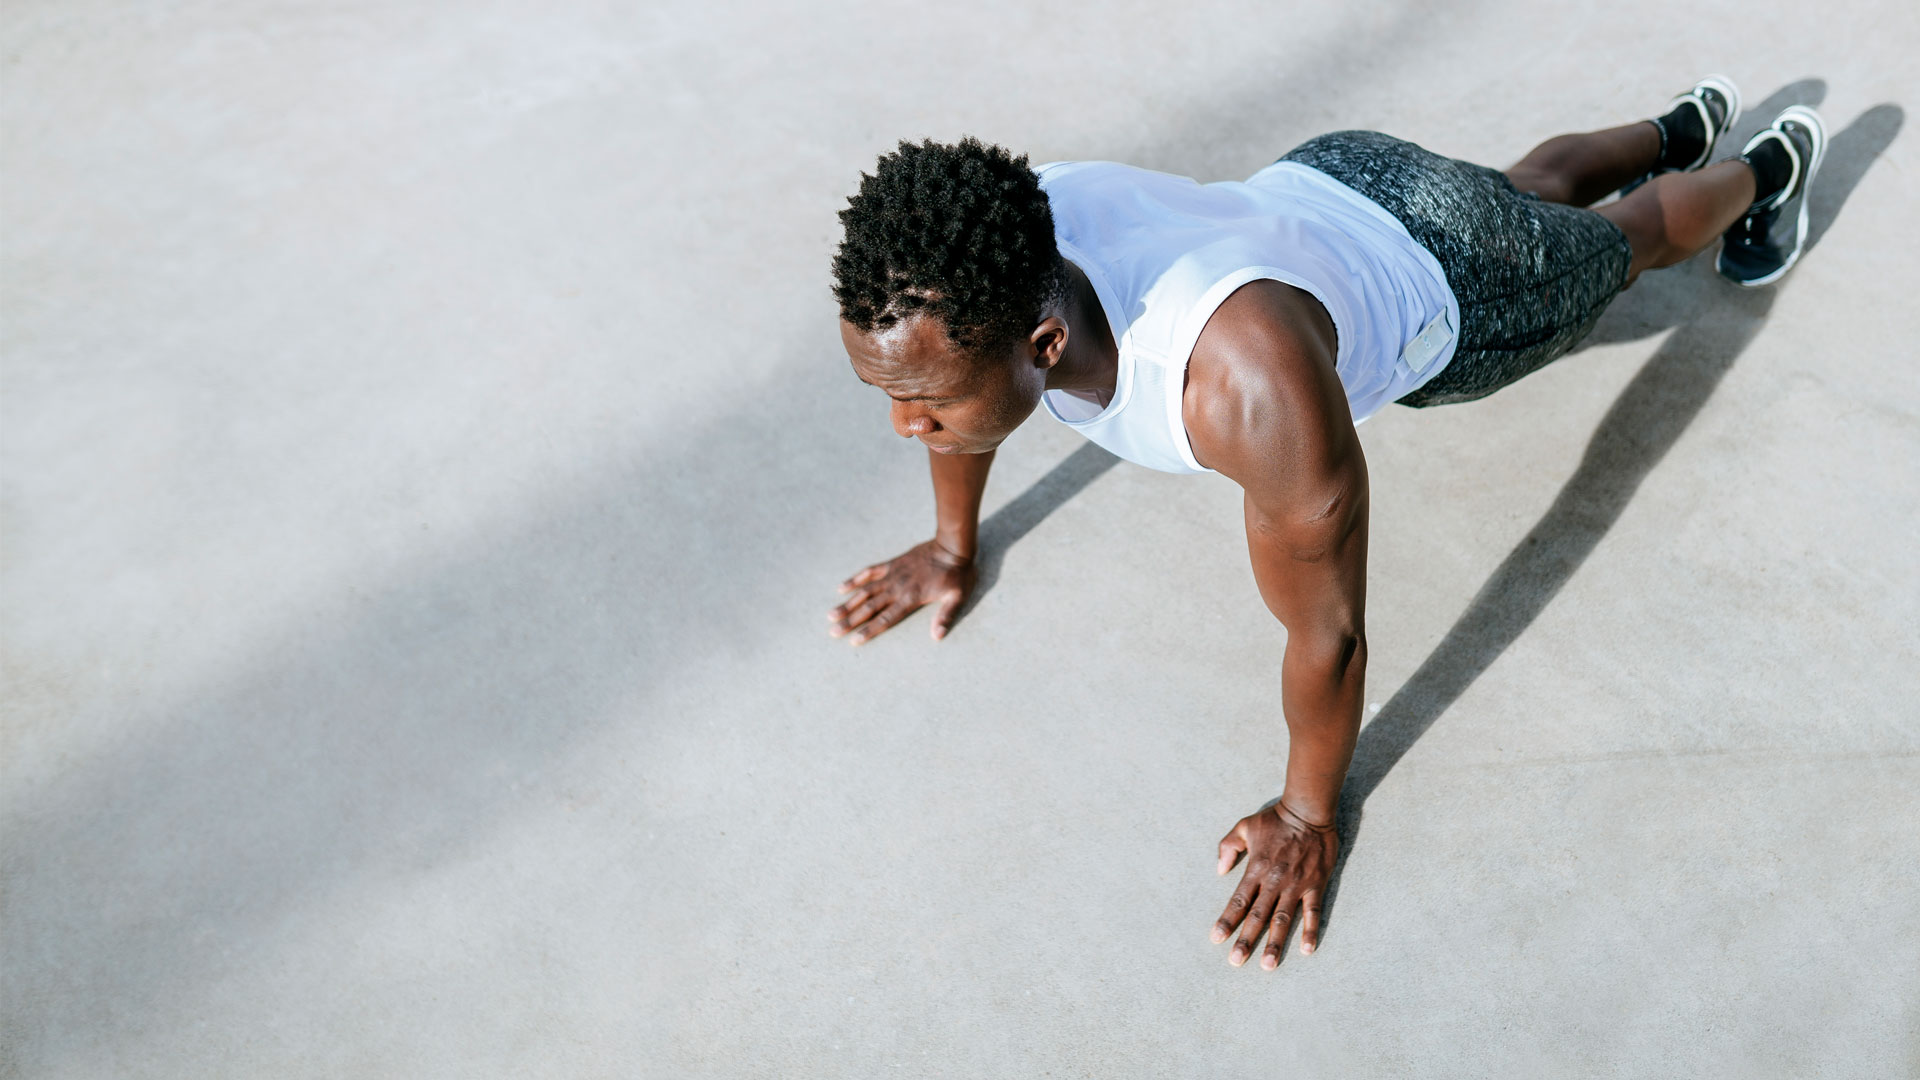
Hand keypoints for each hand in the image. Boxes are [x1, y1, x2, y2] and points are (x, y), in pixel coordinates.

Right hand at [827, 539, 975, 644]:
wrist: (952, 546)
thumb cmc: (957, 574)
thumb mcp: (957, 597)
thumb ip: (945, 616)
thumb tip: (937, 636)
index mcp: (910, 598)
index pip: (885, 619)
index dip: (869, 631)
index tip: (854, 640)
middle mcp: (897, 588)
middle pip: (869, 608)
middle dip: (850, 621)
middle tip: (833, 631)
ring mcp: (892, 575)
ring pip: (864, 591)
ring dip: (847, 603)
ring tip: (830, 614)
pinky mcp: (892, 564)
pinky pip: (869, 572)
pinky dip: (855, 579)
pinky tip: (842, 587)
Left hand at [1211, 801, 1338, 967]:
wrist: (1308, 810)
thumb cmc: (1275, 818)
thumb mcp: (1245, 826)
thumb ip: (1228, 847)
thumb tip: (1219, 870)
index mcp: (1255, 869)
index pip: (1238, 900)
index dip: (1226, 920)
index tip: (1216, 938)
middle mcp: (1274, 881)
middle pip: (1257, 916)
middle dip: (1246, 940)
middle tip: (1236, 961)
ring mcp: (1296, 885)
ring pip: (1283, 919)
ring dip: (1275, 942)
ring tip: (1268, 965)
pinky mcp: (1315, 884)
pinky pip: (1313, 912)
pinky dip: (1310, 931)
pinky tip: (1306, 950)